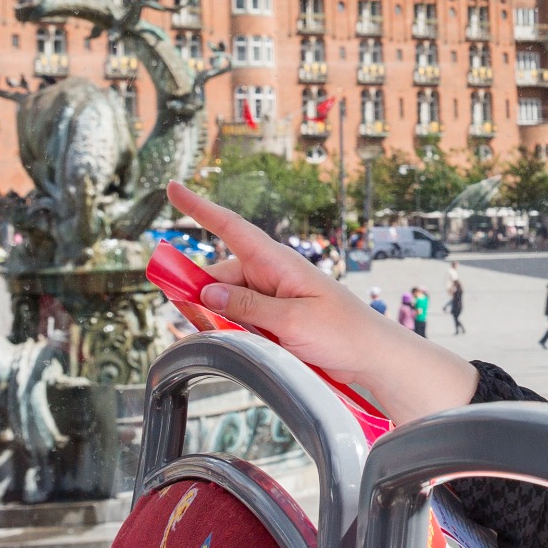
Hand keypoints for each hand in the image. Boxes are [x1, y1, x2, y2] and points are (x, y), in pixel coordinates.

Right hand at [163, 183, 476, 421]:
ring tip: (242, 341)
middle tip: (188, 317)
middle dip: (199, 294)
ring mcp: (273, 297)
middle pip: (218, 275)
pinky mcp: (276, 319)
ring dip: (218, 319)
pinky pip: (240, 319)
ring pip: (226, 301)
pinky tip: (233, 345)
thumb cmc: (344, 333)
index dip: (199, 208)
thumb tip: (208, 292)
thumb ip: (247, 307)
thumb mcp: (291, 322)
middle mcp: (272, 275)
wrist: (374, 359)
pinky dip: (230, 330)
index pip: (230, 228)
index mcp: (278, 262)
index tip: (173, 188)